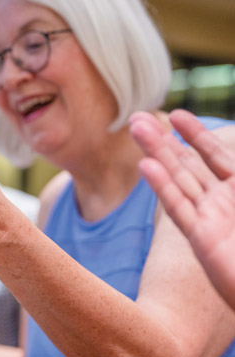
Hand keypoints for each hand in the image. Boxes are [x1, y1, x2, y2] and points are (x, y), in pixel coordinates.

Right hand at [130, 109, 234, 309]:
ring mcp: (209, 220)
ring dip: (157, 153)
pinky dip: (163, 187)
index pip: (215, 155)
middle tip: (136, 118)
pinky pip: (179, 209)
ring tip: (136, 129)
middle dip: (163, 140)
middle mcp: (222, 203)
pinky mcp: (202, 240)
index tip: (175, 114)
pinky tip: (146, 167)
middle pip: (187, 164)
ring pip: (179, 179)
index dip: (195, 134)